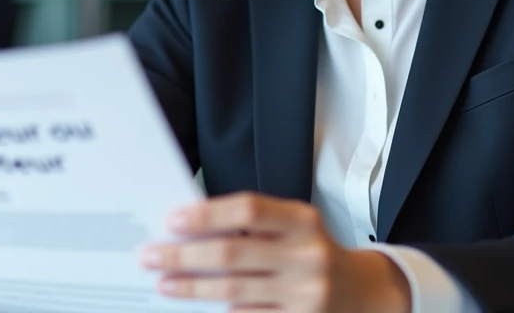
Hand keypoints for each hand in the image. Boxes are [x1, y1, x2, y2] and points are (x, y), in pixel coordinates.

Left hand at [140, 192, 409, 312]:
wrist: (362, 293)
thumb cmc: (313, 252)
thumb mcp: (293, 227)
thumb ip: (252, 226)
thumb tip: (191, 230)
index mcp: (303, 221)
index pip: (248, 210)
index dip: (207, 214)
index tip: (173, 220)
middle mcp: (308, 256)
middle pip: (232, 254)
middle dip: (184, 255)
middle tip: (151, 255)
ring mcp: (306, 295)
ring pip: (233, 292)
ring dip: (192, 288)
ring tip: (164, 283)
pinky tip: (197, 309)